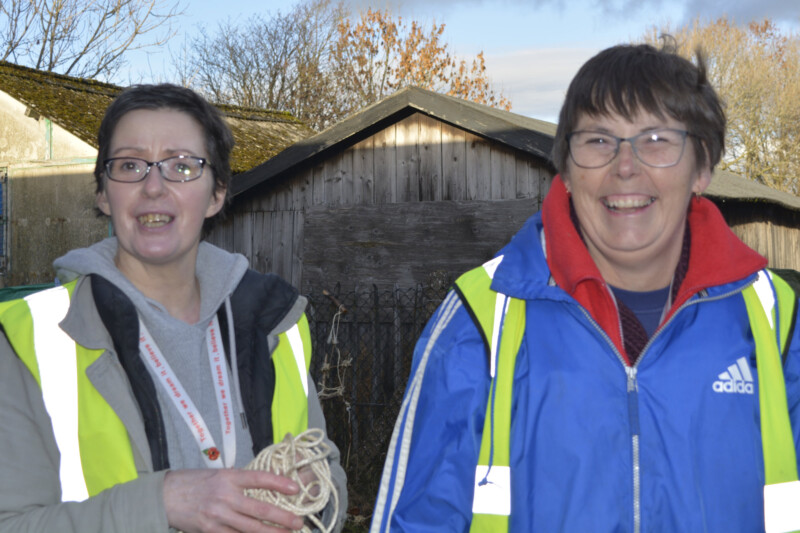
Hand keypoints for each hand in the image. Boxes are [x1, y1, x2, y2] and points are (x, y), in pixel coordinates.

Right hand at [164, 469, 304, 532]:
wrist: (166, 496)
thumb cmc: (195, 482)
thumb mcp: (219, 474)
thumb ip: (239, 482)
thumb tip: (266, 489)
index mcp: (229, 477)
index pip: (259, 478)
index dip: (279, 484)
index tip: (295, 489)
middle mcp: (225, 496)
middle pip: (260, 509)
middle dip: (283, 518)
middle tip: (299, 523)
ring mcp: (218, 516)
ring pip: (250, 529)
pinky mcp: (210, 531)